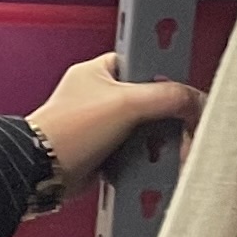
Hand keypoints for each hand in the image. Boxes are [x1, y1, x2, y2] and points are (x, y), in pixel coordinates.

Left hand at [30, 56, 201, 187]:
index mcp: (99, 71)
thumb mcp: (127, 103)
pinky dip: (147, 157)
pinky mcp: (106, 149)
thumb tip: (195, 99)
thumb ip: (168, 96)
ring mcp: (103, 124)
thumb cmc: (66, 132)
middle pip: (153, 99)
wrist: (42, 174)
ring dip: (159, 140)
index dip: (168, 75)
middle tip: (178, 125)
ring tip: (162, 147)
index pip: (146, 62)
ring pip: (148, 127)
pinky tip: (152, 162)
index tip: (184, 88)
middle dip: (168, 116)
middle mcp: (100, 95)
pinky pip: (139, 149)